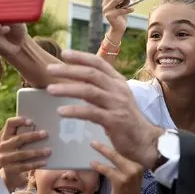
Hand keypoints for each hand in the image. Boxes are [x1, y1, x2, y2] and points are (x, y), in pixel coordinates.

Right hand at [0, 117, 50, 190]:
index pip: (9, 124)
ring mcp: (5, 158)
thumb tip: (44, 130)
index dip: (19, 121)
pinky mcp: (10, 169)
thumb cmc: (19, 153)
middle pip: (18, 139)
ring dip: (37, 152)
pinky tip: (44, 162)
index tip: (31, 122)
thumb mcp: (19, 144)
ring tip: (49, 151)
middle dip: (32, 136)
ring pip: (22, 154)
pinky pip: (24, 166)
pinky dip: (36, 164)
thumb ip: (26, 136)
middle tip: (45, 134)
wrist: (11, 174)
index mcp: (6, 136)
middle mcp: (3, 146)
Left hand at [46, 50, 164, 168]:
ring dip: (67, 89)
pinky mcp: (114, 121)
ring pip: (89, 92)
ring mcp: (117, 105)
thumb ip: (99, 89)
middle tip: (50, 69)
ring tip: (50, 89)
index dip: (81, 57)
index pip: (99, 63)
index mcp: (118, 82)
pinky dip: (74, 111)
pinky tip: (61, 112)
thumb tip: (77, 79)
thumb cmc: (126, 119)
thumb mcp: (115, 98)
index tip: (64, 53)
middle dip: (69, 70)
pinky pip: (91, 113)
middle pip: (91, 74)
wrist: (144, 140)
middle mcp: (118, 90)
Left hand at [91, 142, 142, 193]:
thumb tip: (113, 148)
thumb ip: (124, 162)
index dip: (117, 141)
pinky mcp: (121, 181)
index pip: (127, 149)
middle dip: (108, 143)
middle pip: (120, 151)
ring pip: (114, 157)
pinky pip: (108, 170)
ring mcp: (129, 174)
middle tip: (96, 138)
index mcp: (139, 163)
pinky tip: (93, 163)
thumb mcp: (130, 173)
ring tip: (93, 144)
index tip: (108, 132)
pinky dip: (99, 166)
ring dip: (103, 150)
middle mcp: (136, 167)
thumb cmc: (128, 189)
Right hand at [103, 0, 134, 34]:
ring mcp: (106, 10)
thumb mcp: (122, 6)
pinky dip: (127, 9)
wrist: (118, 29)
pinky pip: (120, 11)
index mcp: (107, 0)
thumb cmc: (121, 16)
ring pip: (116, 0)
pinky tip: (133, 9)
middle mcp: (105, 4)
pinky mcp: (110, 16)